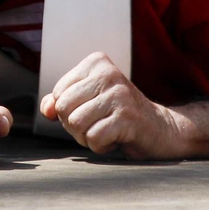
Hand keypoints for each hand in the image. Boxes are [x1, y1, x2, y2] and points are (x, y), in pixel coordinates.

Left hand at [39, 52, 187, 158]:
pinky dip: (101, 146)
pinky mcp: (127, 118)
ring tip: (107, 131)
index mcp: (96, 63)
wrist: (162, 129)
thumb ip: (62, 102)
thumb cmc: (119, 115)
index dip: (68, 112)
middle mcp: (108, 74)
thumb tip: (46, 109)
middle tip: (98, 125)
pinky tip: (117, 139)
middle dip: (75, 126)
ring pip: (76, 124)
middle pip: (64, 108)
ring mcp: (119, 95)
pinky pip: (93, 138)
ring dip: (87, 137)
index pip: (58, 93)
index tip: (92, 112)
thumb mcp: (89, 101)